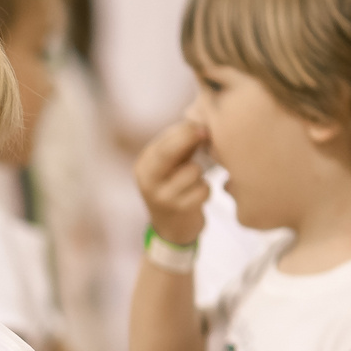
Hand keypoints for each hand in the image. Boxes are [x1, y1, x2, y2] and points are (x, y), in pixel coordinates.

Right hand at [133, 120, 212, 247]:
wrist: (171, 229)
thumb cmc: (174, 188)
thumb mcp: (170, 166)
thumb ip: (180, 146)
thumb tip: (201, 121)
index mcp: (144, 165)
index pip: (162, 141)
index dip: (185, 130)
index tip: (202, 126)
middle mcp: (147, 180)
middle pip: (168, 152)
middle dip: (189, 139)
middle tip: (205, 134)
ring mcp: (162, 197)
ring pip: (192, 171)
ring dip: (201, 173)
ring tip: (196, 178)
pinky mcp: (179, 210)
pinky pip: (203, 190)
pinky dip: (206, 190)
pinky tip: (199, 195)